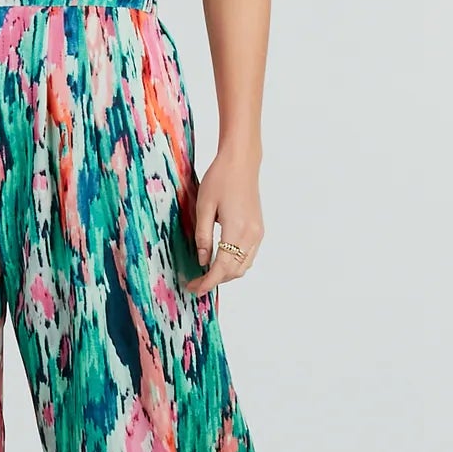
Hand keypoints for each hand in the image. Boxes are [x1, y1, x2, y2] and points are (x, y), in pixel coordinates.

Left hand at [186, 145, 262, 296]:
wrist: (241, 163)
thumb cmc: (219, 179)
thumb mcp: (203, 207)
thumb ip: (203, 237)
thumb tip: (203, 261)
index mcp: (236, 229)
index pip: (222, 267)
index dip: (207, 282)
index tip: (193, 288)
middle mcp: (251, 235)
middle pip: (234, 271)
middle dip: (215, 281)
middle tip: (195, 284)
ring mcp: (258, 233)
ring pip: (243, 266)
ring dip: (225, 275)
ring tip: (205, 275)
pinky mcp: (259, 229)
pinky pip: (248, 256)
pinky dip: (234, 264)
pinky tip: (220, 261)